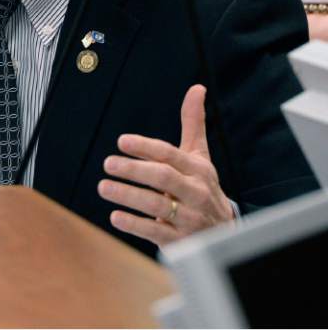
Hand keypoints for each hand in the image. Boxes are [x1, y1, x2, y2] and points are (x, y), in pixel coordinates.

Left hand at [97, 84, 234, 246]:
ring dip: (127, 195)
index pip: (170, 155)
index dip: (146, 147)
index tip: (122, 141)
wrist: (225, 232)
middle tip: (108, 163)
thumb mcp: (199, 156)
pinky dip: (135, 225)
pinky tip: (115, 216)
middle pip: (164, 178)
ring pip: (157, 206)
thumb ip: (193, 123)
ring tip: (103, 187)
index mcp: (198, 169)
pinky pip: (156, 233)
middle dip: (134, 170)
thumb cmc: (202, 186)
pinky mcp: (180, 241)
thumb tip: (197, 88)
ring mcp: (189, 218)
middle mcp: (196, 192)